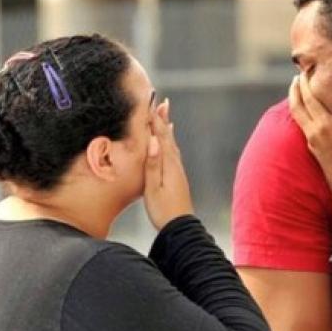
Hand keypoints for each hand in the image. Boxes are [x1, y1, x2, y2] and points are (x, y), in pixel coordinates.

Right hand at [143, 98, 194, 229]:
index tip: (150, 103)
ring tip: (165, 115)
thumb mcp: (153, 189)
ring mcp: (178, 171)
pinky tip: (169, 143)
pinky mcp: (177, 178)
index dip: (155, 120)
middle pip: (168, 137)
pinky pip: (173, 153)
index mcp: (168, 165)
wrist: (180, 228)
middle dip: (163, 119)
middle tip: (160, 102)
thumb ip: (152, 165)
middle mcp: (175, 165)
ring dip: (167, 128)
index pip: (160, 137)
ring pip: (171, 144)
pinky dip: (170, 142)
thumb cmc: (164, 211)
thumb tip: (153, 141)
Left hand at [288, 72, 331, 194]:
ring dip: (296, 101)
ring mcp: (312, 143)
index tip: (305, 70)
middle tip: (297, 76)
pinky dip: (302, 113)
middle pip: (296, 107)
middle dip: (295, 90)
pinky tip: (309, 111)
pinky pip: (302, 125)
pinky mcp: (313, 149)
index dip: (306, 83)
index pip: (309, 99)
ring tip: (299, 89)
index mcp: (324, 127)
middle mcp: (313, 134)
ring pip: (297, 117)